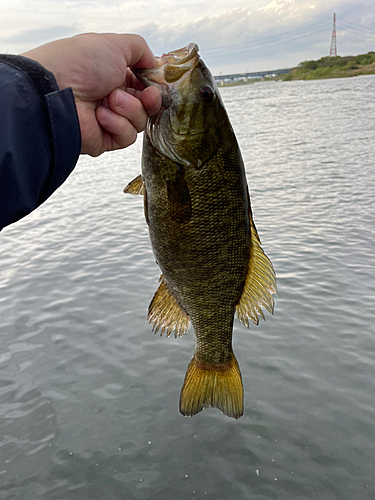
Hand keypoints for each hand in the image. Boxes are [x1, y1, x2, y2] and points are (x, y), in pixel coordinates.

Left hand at [22, 33, 160, 155]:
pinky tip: (101, 115)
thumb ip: (139, 49)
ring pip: (139, 122)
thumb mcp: (114, 44)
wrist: (56, 90)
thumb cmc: (79, 63)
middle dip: (149, 100)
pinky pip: (126, 137)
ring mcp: (108, 120)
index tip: (155, 85)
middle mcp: (111, 98)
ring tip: (110, 100)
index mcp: (114, 75)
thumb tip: (154, 62)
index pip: (144, 85)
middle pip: (147, 106)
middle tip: (147, 96)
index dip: (153, 86)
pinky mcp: (105, 139)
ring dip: (129, 109)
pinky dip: (117, 124)